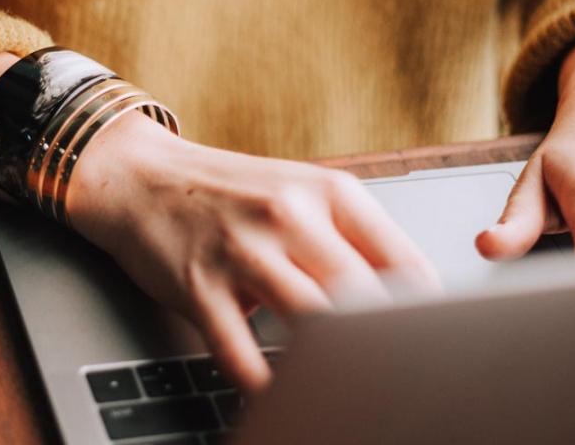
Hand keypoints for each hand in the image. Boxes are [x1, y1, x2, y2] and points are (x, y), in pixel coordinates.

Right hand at [68, 113, 438, 391]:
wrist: (139, 177)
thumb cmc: (229, 193)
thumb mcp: (299, 194)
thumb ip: (351, 238)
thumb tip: (412, 299)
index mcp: (329, 192)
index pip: (403, 262)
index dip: (426, 314)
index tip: (435, 346)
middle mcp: (289, 216)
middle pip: (362, 297)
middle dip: (384, 346)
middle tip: (397, 381)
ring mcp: (242, 251)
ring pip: (310, 322)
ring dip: (330, 366)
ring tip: (345, 394)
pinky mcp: (198, 286)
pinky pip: (239, 352)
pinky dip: (263, 384)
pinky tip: (279, 397)